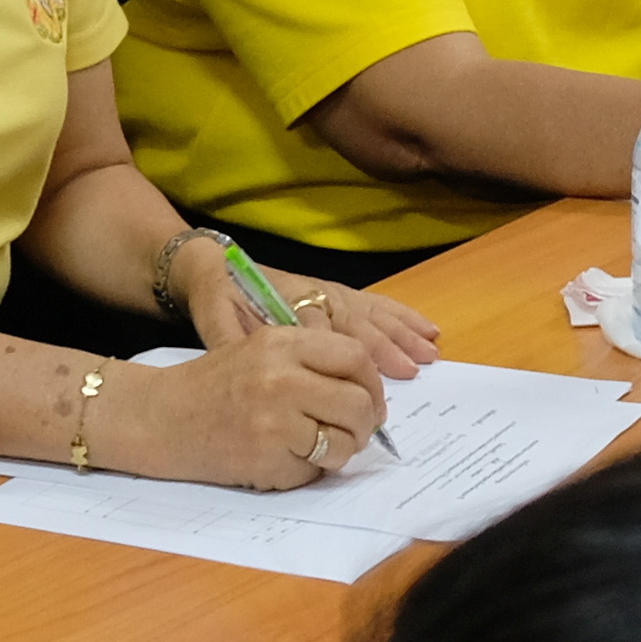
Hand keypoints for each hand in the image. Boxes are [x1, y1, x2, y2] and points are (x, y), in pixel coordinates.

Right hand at [118, 329, 387, 489]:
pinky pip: (313, 471)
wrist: (160, 418)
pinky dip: (308, 471)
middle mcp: (281, 380)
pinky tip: (284, 458)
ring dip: (341, 451)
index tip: (370, 397)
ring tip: (321, 447)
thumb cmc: (214, 384)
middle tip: (355, 430)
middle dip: (365, 423)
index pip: (356, 358)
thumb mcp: (262, 349)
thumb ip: (312, 359)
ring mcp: (274, 423)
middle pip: (357, 404)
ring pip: (343, 443)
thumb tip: (368, 389)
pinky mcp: (267, 461)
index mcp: (282, 344)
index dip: (372, 382)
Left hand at [190, 260, 438, 381]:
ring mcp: (330, 290)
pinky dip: (404, 317)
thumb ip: (227, 338)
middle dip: (384, 345)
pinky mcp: (339, 292)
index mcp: (284, 300)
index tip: (363, 375)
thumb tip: (243, 360)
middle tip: (410, 369)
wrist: (215, 266)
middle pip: (354, 319)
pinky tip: (427, 329)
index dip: (340, 349)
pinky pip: (378, 304)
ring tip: (429, 352)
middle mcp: (315, 292)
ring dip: (402, 333)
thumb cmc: (217, 298)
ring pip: (372, 312)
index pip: (317, 323)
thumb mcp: (211, 318)